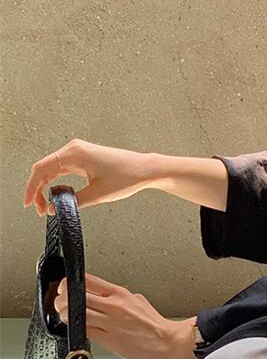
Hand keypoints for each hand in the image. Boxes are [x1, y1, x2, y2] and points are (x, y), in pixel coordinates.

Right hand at [23, 139, 153, 216]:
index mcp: (74, 153)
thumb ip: (73, 201)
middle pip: (44, 168)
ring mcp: (79, 152)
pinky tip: (57, 194)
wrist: (146, 169)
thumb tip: (55, 208)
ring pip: (52, 169)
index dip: (31, 188)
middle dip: (38, 190)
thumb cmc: (128, 176)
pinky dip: (57, 181)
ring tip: (47, 205)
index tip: (29, 203)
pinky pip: (63, 168)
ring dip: (46, 186)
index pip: (42, 169)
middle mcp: (74, 149)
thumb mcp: (98, 194)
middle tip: (40, 209)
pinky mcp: (84, 157)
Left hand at [53, 272, 197, 358]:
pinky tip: (77, 327)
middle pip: (76, 296)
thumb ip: (118, 297)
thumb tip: (103, 297)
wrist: (167, 343)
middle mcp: (114, 307)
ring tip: (65, 314)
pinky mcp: (108, 340)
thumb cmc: (155, 324)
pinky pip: (84, 331)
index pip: (87, 281)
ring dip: (65, 314)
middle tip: (60, 301)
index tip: (66, 287)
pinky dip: (76, 327)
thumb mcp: (138, 300)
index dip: (71, 283)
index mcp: (121, 294)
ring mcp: (110, 324)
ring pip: (76, 314)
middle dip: (62, 298)